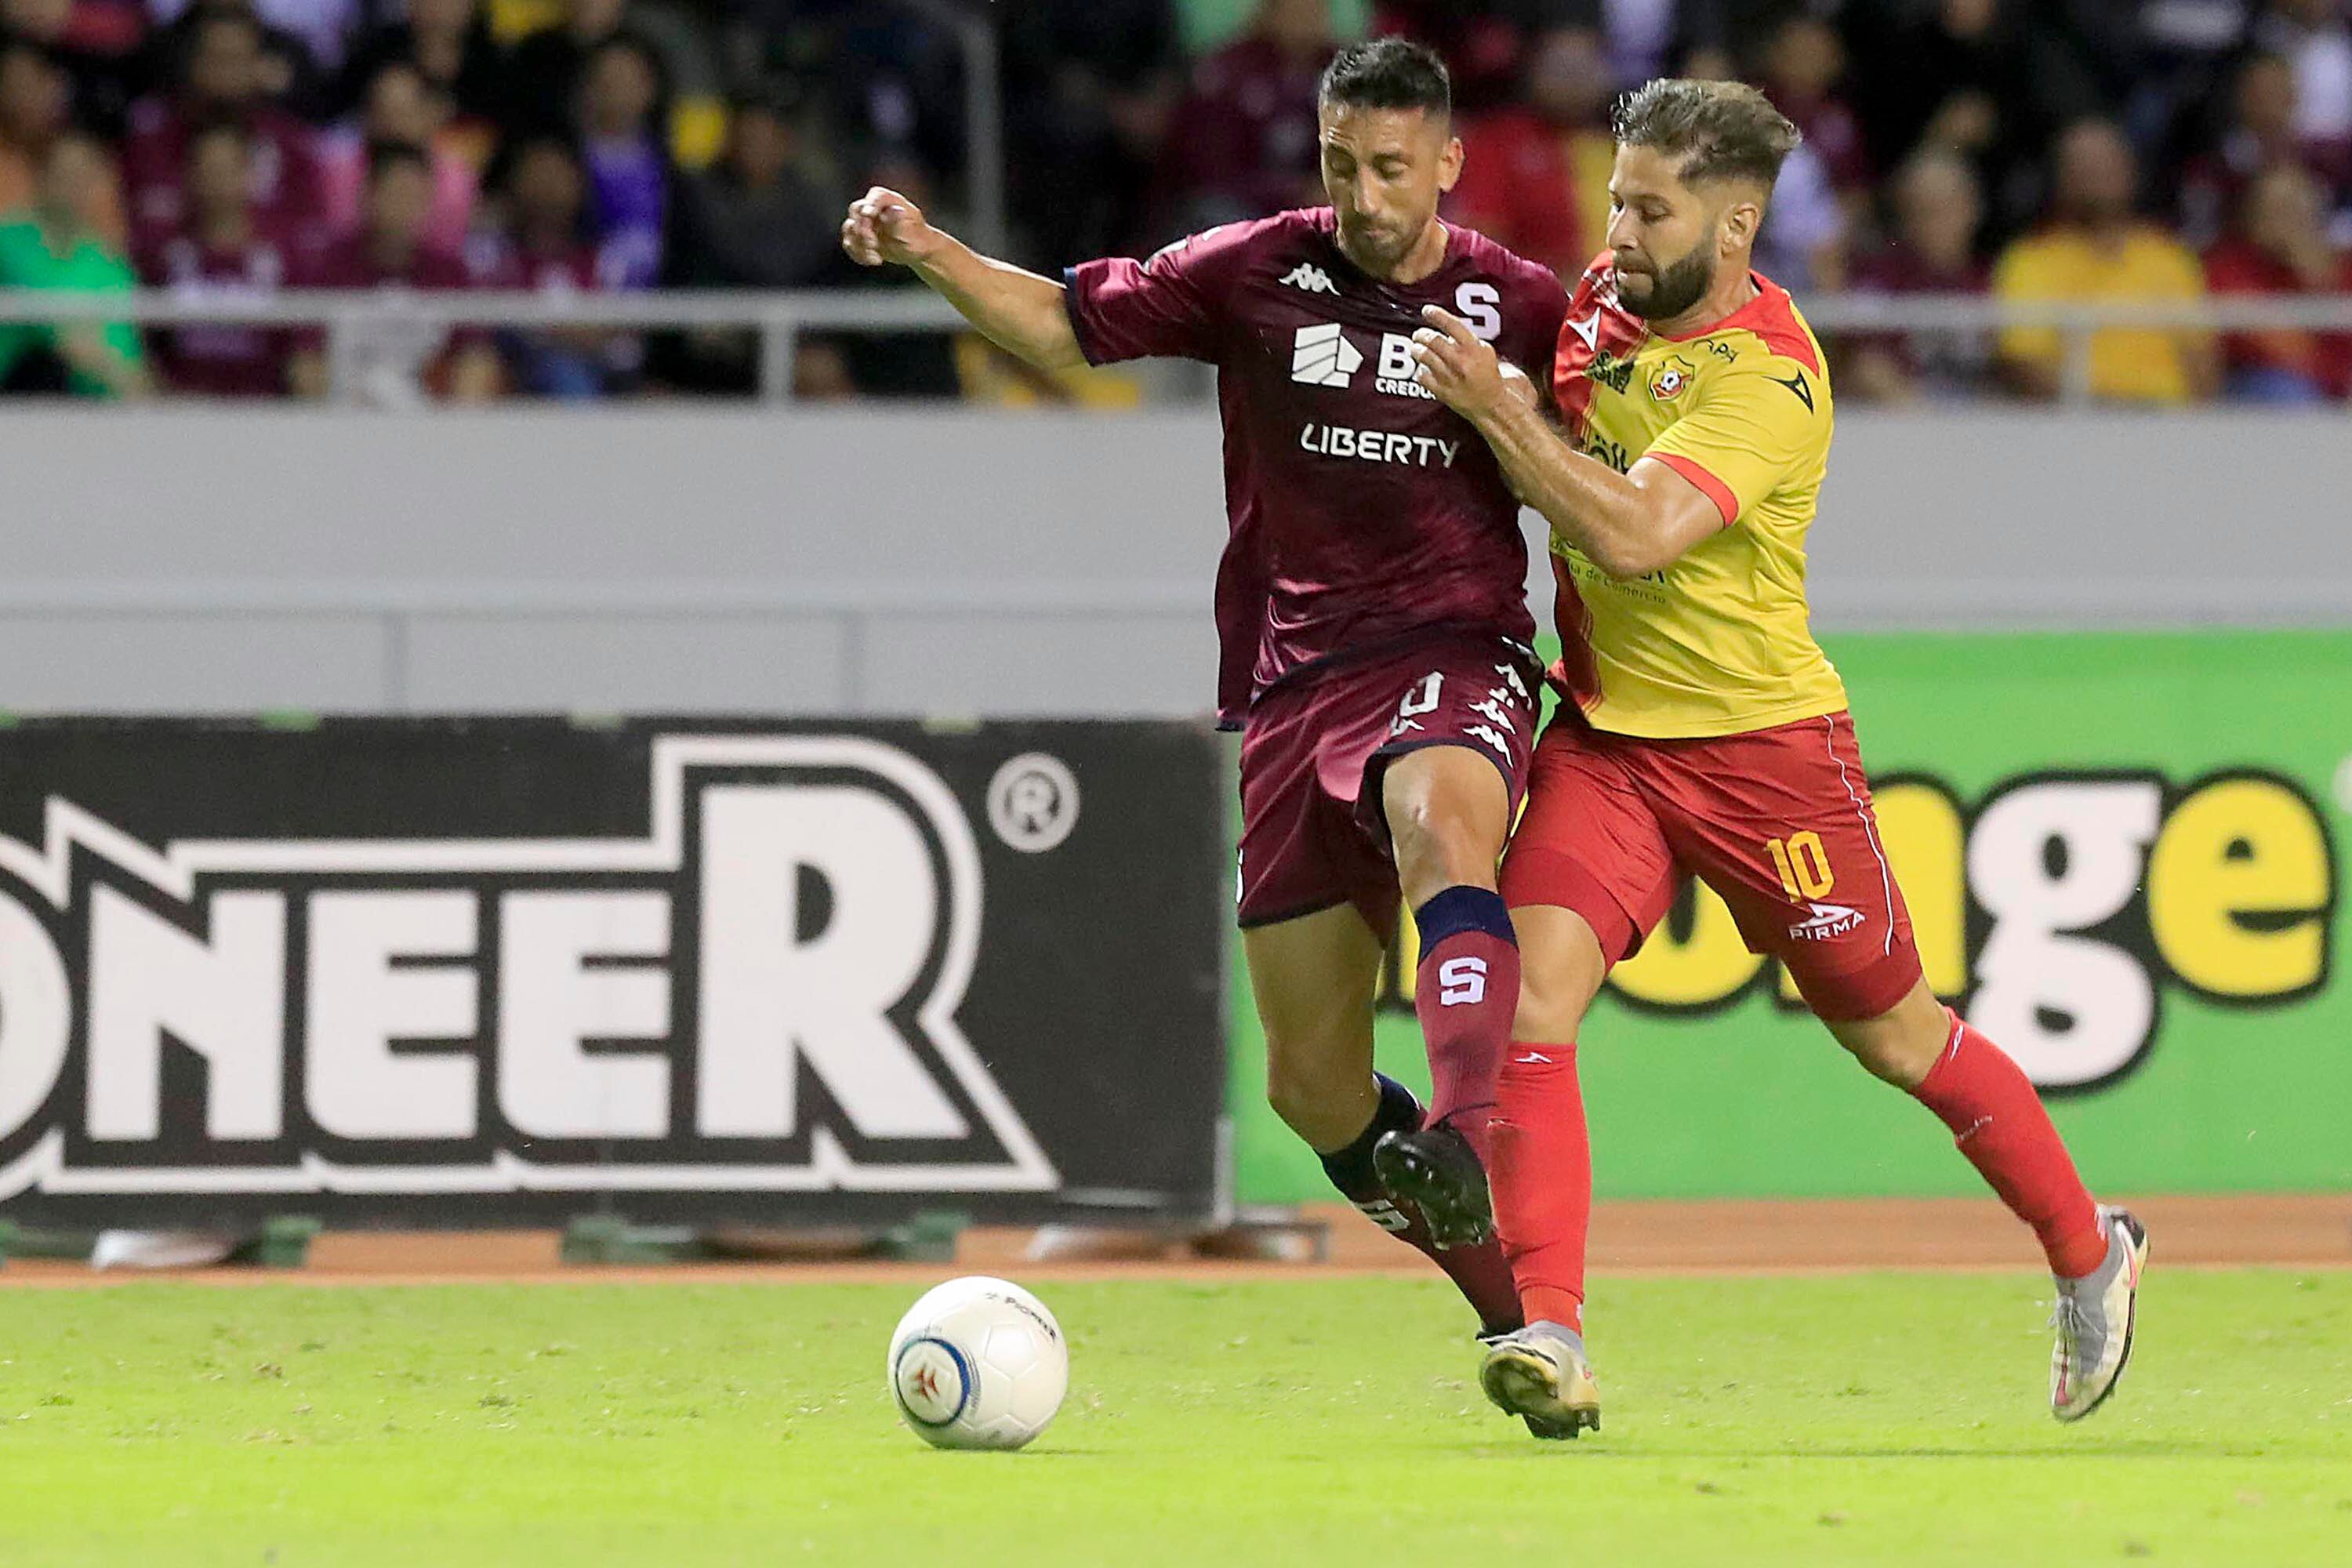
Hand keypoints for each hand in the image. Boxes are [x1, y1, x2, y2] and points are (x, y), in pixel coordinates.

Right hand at [841, 186, 944, 268]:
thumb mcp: (913, 231)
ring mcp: (865, 221)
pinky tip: (871, 260)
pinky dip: (857, 253)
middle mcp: (875, 208)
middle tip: (873, 245)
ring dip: (859, 245)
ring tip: (876, 258)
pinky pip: (849, 242)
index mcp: (890, 200)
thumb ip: (901, 221)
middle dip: (861, 228)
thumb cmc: (918, 239)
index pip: (876, 196)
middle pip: (857, 210)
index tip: (868, 215)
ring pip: (850, 228)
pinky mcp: (860, 236)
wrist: (916, 252)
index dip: (870, 204)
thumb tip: (895, 210)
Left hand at [1409, 304, 1509, 422]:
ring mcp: (1450, 377)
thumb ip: (1467, 340)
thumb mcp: (1485, 352)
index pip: (1452, 325)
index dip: (1437, 315)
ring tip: (1416, 348)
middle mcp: (1461, 361)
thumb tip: (1448, 328)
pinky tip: (1423, 368)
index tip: (1427, 310)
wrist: (1494, 404)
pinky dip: (1420, 370)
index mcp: (1474, 349)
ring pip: (1424, 356)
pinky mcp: (1442, 392)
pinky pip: (1422, 376)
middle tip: (1419, 334)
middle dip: (1422, 334)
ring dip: (1417, 350)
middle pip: (1432, 340)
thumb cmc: (1491, 377)